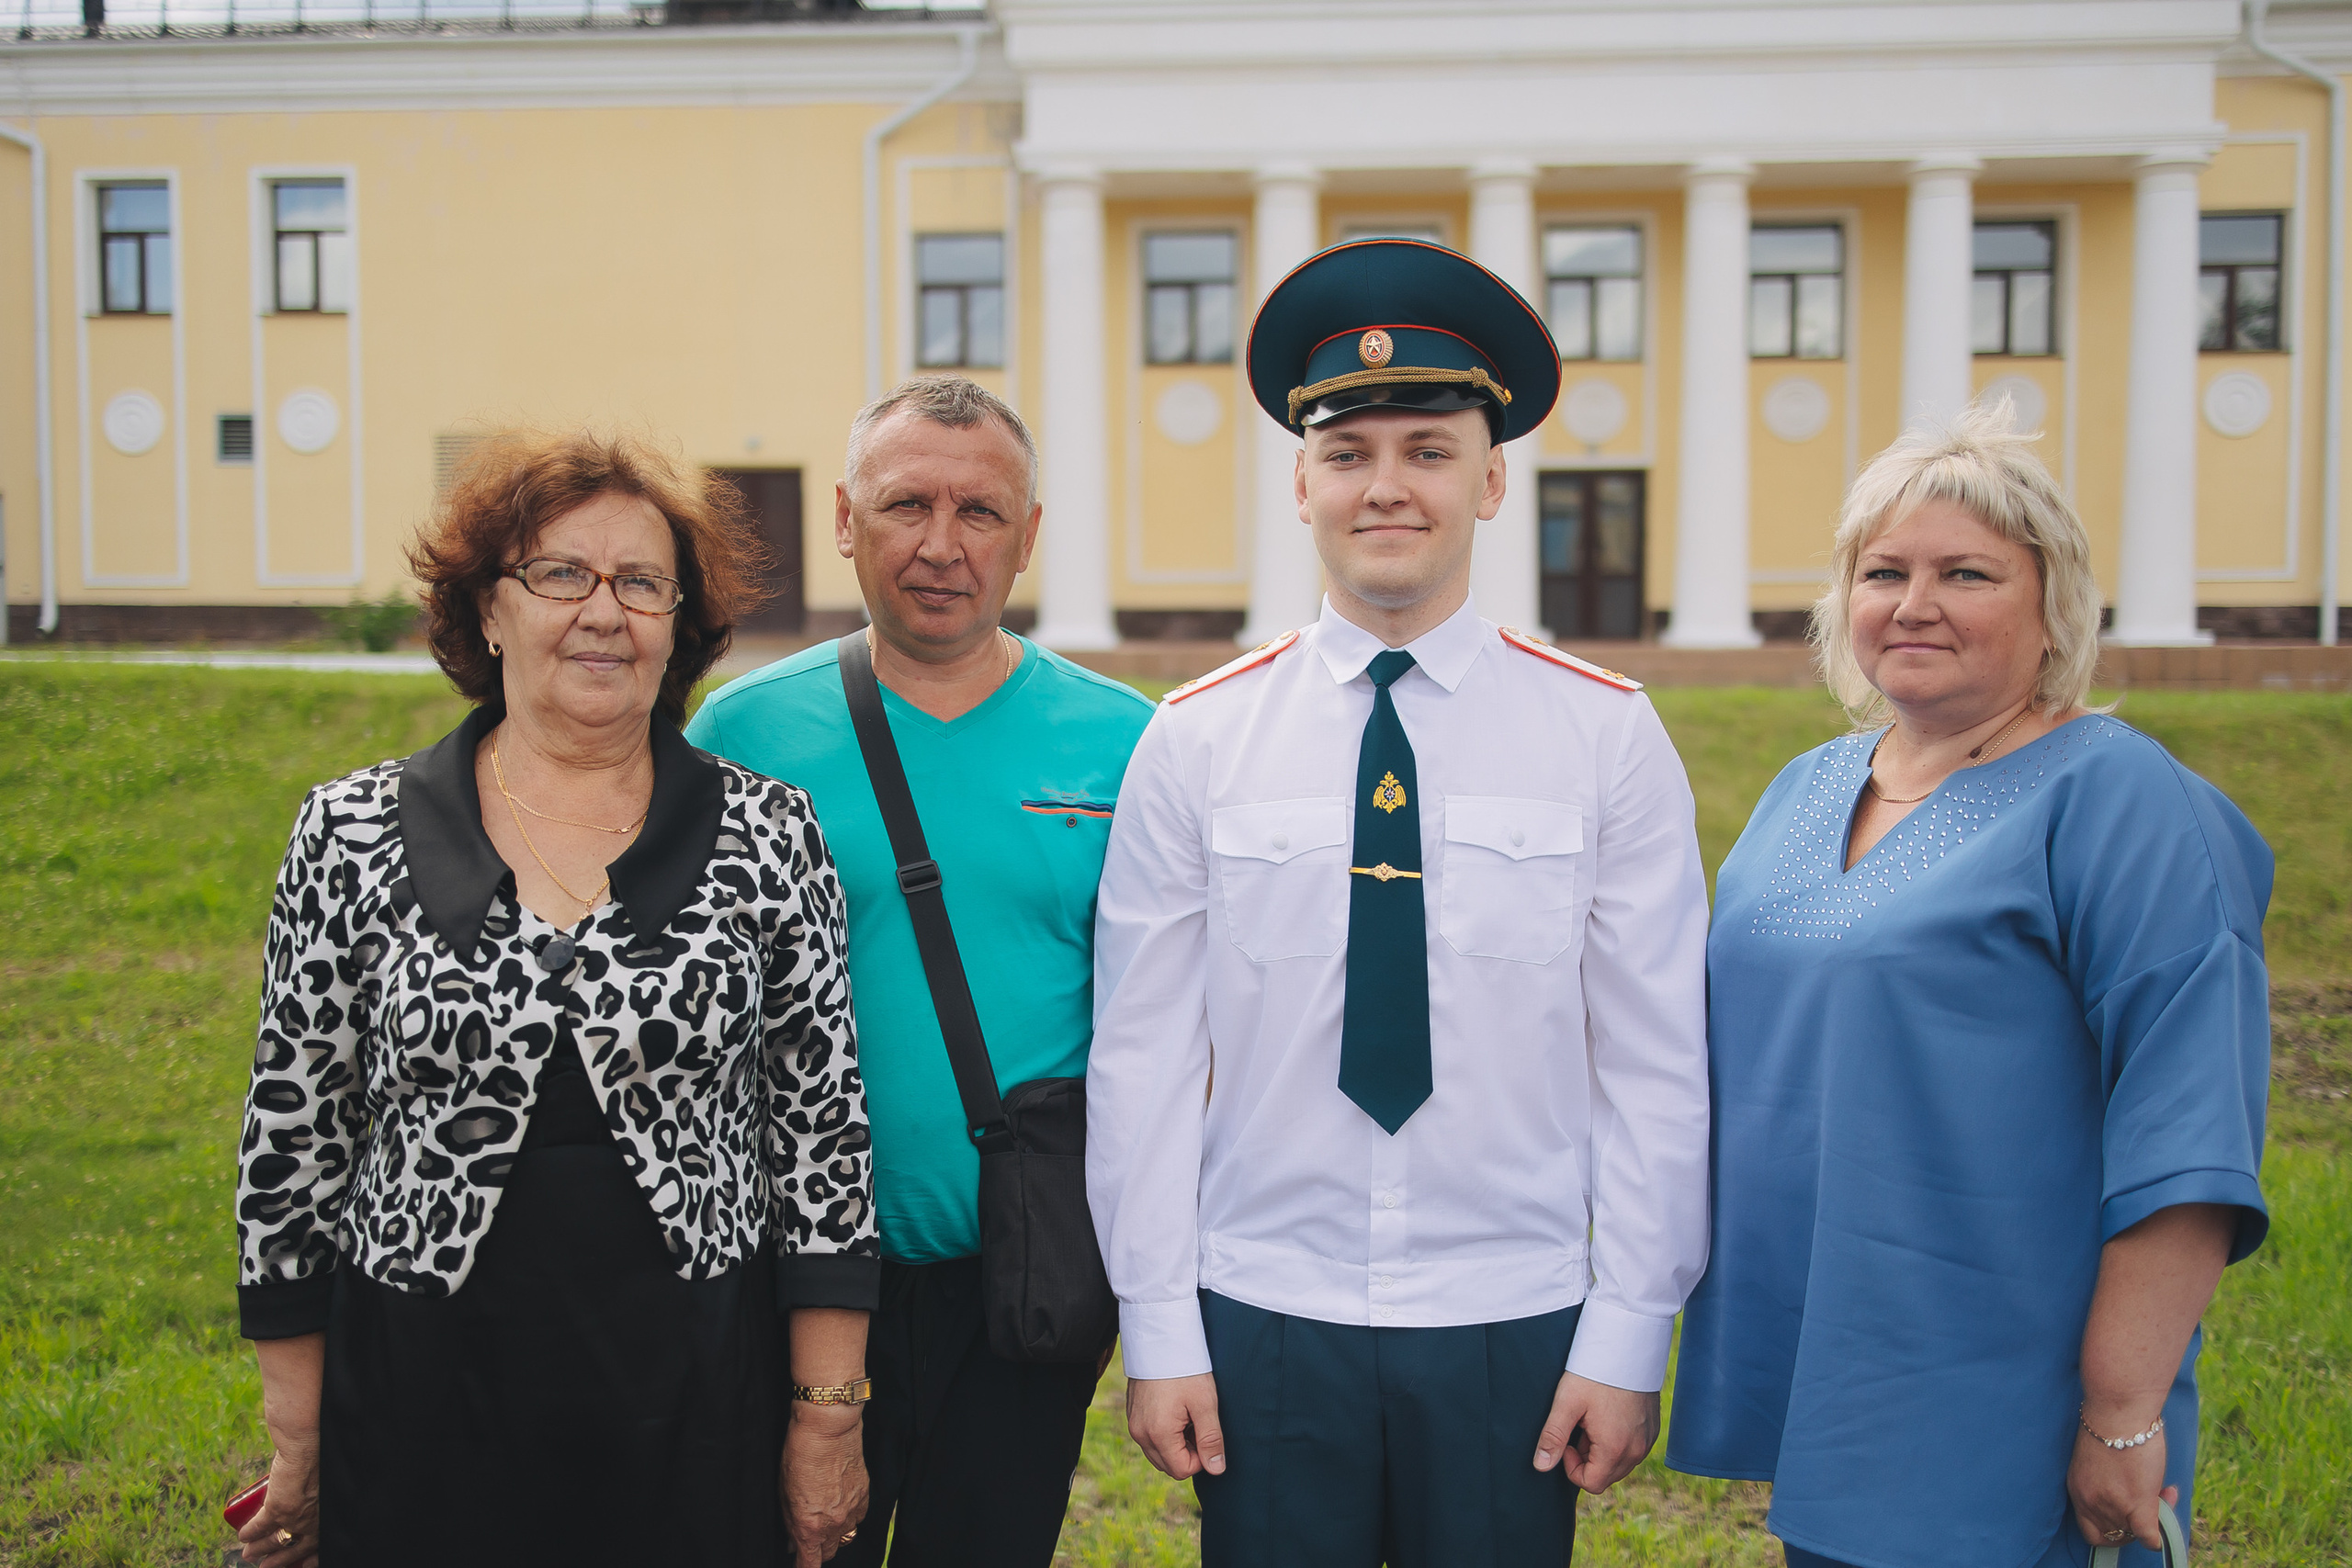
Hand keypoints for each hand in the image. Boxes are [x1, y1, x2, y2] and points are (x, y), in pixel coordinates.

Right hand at [235, 1438, 319, 1567]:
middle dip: (280, 1559)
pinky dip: (249, 1533)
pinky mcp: (277, 1510)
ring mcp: (297, 1517)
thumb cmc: (320, 1456)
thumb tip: (305, 1501)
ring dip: (259, 1549)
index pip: (320, 1543)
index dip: (310, 1557)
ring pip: (274, 1540)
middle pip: (296, 1547)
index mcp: (328, 1515)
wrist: (309, 1443)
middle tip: (267, 1566)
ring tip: (248, 1554)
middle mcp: (316, 1521)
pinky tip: (243, 1536)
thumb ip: (316, 1497)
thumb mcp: (323, 1484)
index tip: (303, 1563)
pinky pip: (259, 1528)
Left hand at [782, 1404, 868, 1565]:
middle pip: (829, 1553)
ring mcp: (852, 1511)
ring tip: (826, 1518)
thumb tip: (793, 1542)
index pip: (809, 1564)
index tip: (800, 1565)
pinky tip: (841, 1502)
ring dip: (835, 1534)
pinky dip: (850, 1516)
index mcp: (809, 1527)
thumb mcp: (784, 1493)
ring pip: (846, 1537)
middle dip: (818, 1549)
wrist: (828, 1428)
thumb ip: (790, 1522)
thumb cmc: (799, 1455)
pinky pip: (858, 1518)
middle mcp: (833, 1525)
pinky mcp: (865, 1497)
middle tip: (810, 1536)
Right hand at [1126, 1372, 1225, 1478]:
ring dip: (1176, 1444)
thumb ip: (1211, 1440)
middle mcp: (1140, 1434)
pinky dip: (1164, 1433)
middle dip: (1187, 1453)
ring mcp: (1133, 1424)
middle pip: (1168, 1465)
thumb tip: (1216, 1469)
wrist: (1160, 1338)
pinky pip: (1149, 1437)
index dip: (1201, 1459)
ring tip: (1187, 1416)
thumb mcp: (1205, 1403)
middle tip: (1198, 1423)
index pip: (1182, 1470)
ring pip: (1158, 1453)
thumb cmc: (1185, 1369)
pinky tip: (1175, 1410)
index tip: (1207, 1433)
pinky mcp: (1132, 1414)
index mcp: (1158, 1434)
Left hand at [1532, 1371, 1658, 1494]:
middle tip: (1580, 1427)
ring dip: (1603, 1451)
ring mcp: (1648, 1440)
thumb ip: (1553, 1437)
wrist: (1627, 1346)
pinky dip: (1619, 1441)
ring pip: (1620, 1463)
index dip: (1572, 1467)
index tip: (1567, 1441)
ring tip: (1593, 1419)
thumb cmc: (1594, 1374)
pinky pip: (1633, 1449)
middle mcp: (1637, 1450)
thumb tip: (1541, 1466)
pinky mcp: (1653, 1429)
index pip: (1592, 1483)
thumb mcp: (1567, 1403)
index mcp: (1615, 1449)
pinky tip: (1609, 1415)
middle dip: (1588, 1459)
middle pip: (1606, 1476)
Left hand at [2068, 1419, 2174, 1550]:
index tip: (2126, 1513)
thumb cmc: (2110, 1424)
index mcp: (2077, 1489)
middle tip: (2149, 1501)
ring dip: (2152, 1519)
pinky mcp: (2136, 1504)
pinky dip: (2158, 1535)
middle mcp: (2090, 1502)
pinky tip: (2164, 1515)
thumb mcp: (2096, 1460)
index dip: (2111, 1526)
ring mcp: (2112, 1506)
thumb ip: (2106, 1482)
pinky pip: (2149, 1537)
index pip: (2090, 1529)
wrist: (2118, 1410)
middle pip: (2113, 1535)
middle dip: (2133, 1525)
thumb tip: (2129, 1492)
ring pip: (2134, 1534)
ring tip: (2163, 1490)